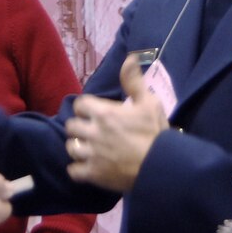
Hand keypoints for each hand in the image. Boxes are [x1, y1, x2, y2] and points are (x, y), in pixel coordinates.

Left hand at [64, 54, 168, 191]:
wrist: (160, 167)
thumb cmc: (155, 133)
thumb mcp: (149, 103)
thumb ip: (134, 81)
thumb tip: (129, 58)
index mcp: (104, 113)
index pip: (80, 104)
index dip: (85, 108)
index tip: (93, 113)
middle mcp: (93, 132)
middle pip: (71, 126)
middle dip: (79, 127)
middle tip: (90, 131)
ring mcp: (91, 154)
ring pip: (70, 148)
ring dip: (78, 148)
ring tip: (88, 149)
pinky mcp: (93, 174)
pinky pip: (73, 171)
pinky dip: (78, 170)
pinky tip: (87, 167)